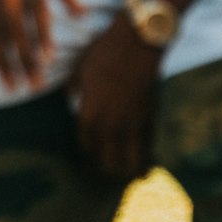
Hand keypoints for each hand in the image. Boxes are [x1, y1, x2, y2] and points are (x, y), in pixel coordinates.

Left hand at [70, 17, 160, 179]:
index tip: (90, 158)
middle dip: (108, 169)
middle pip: (107, 160)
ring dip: (131, 171)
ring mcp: (131, 124)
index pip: (86, 146)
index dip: (88, 154)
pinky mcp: (151, 117)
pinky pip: (148, 145)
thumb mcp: (80, 69)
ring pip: (131, 160)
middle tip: (109, 173)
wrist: (139, 43)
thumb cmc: (106, 52)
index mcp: (88, 115)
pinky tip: (150, 163)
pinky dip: (149, 156)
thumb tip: (71, 98)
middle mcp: (109, 126)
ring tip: (134, 178)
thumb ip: (74, 89)